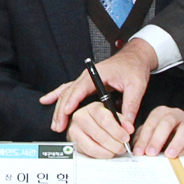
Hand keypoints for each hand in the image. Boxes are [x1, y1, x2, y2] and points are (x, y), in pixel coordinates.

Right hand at [40, 40, 156, 131]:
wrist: (134, 57)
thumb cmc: (134, 68)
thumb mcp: (136, 87)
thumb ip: (131, 106)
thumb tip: (126, 125)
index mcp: (98, 73)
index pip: (81, 88)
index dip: (73, 100)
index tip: (67, 112)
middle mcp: (88, 76)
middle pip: (69, 92)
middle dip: (62, 110)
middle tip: (58, 126)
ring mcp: (85, 79)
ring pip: (67, 93)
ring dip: (59, 108)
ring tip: (55, 124)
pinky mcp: (86, 84)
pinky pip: (69, 90)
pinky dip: (57, 95)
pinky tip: (47, 100)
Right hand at [66, 102, 135, 157]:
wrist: (86, 124)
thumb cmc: (102, 120)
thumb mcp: (113, 115)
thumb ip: (123, 121)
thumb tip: (129, 128)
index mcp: (93, 107)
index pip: (105, 119)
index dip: (117, 131)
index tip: (126, 137)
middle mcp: (80, 117)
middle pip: (99, 134)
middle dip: (114, 144)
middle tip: (123, 147)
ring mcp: (74, 130)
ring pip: (93, 146)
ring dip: (108, 151)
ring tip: (116, 151)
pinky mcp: (73, 141)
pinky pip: (88, 152)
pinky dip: (101, 155)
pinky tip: (108, 153)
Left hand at [133, 105, 183, 157]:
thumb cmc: (164, 133)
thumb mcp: (151, 133)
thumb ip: (143, 139)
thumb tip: (136, 151)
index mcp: (160, 112)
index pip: (150, 124)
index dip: (144, 138)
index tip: (138, 151)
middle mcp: (174, 115)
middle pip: (166, 124)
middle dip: (157, 139)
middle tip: (150, 153)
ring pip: (183, 129)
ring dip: (175, 143)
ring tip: (168, 155)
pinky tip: (178, 156)